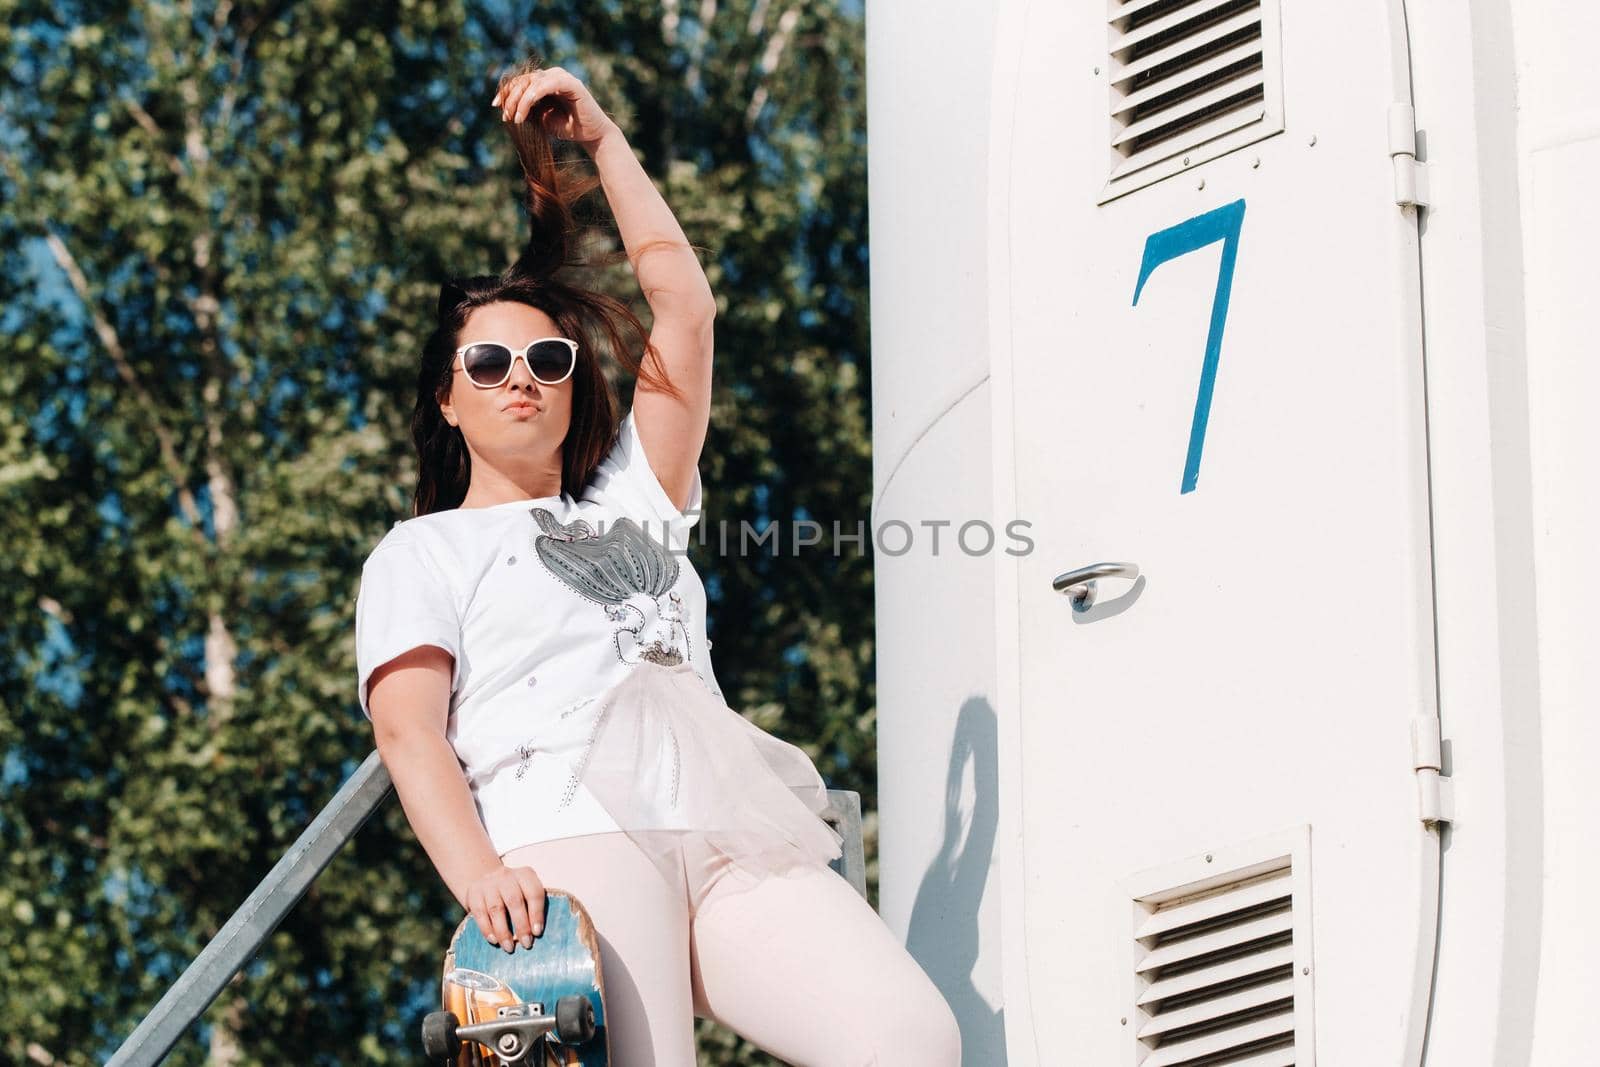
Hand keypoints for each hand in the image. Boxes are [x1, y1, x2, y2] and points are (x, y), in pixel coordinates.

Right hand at [463, 860, 546, 952]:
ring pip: (496, 909)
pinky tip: (493, 940)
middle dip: (521, 925)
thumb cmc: (514, 892)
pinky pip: (480, 913)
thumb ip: (532, 908)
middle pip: (514, 901)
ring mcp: (488, 883)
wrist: (486, 878)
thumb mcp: (526, 892)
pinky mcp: (473, 892)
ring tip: (509, 947)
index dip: (536, 913)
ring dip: (503, 931)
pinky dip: (487, 929)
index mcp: (525, 875)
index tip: (537, 932)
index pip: (534, 893)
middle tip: (526, 944)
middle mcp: (506, 876)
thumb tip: (536, 933)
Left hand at [493, 65, 617, 147]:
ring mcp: (562, 77)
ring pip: (533, 82)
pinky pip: (546, 84)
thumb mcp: (540, 118)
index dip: (506, 92)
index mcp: (544, 82)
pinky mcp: (572, 83)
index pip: (521, 81)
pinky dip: (533, 96)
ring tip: (516, 119)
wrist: (591, 136)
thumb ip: (526, 109)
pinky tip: (526, 109)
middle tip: (506, 116)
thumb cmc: (567, 128)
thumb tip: (504, 105)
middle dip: (511, 98)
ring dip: (520, 100)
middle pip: (524, 80)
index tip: (495, 105)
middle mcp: (553, 75)